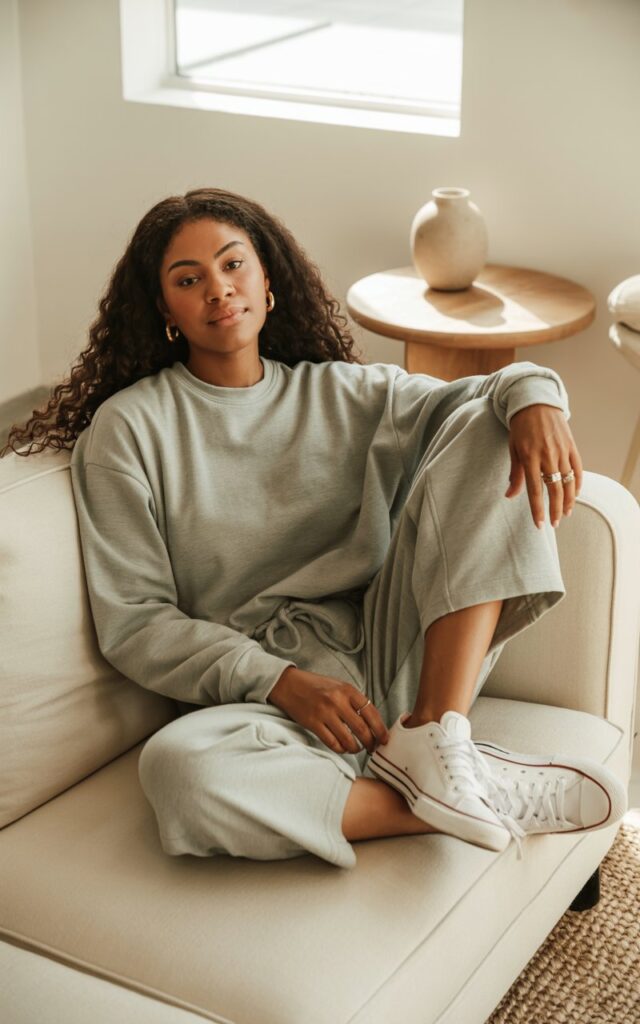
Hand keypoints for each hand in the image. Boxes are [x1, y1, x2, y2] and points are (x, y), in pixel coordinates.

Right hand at [267, 667, 389, 754]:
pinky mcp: (313, 724)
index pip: (372, 713)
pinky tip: (343, 747)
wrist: (289, 685)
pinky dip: (341, 749)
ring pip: (348, 739)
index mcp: (347, 690)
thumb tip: (373, 722)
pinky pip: (332, 743)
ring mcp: (324, 713)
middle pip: (362, 729)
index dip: (381, 729)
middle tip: (372, 748)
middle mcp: (337, 701)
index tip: (384, 739)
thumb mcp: (339, 686)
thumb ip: (354, 701)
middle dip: (371, 743)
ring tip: (357, 749)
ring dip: (355, 748)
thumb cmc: (317, 686)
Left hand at [506, 404, 582, 528]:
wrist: (536, 403)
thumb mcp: (513, 449)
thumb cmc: (520, 428)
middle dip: (555, 510)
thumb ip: (515, 474)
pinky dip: (578, 484)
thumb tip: (510, 496)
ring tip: (566, 513)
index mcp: (530, 457)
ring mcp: (562, 451)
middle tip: (555, 524)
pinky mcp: (572, 446)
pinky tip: (575, 495)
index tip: (539, 525)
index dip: (538, 510)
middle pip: (555, 490)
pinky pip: (578, 469)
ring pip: (569, 482)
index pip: (535, 491)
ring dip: (568, 501)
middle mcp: (548, 456)